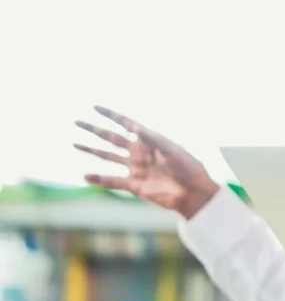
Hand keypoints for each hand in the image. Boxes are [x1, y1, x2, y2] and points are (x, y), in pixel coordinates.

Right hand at [74, 106, 218, 218]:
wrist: (194, 194)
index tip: (95, 106)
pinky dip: (99, 179)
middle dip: (95, 130)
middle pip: (112, 138)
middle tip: (77, 121)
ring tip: (74, 143)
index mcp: (150, 140)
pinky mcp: (135, 185)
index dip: (111, 115)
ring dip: (91, 150)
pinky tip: (85, 176)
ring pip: (108, 157)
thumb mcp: (174, 150)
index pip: (126, 124)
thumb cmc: (189, 168)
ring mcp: (136, 169)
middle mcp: (140, 153)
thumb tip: (136, 127)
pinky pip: (113, 181)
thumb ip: (155, 139)